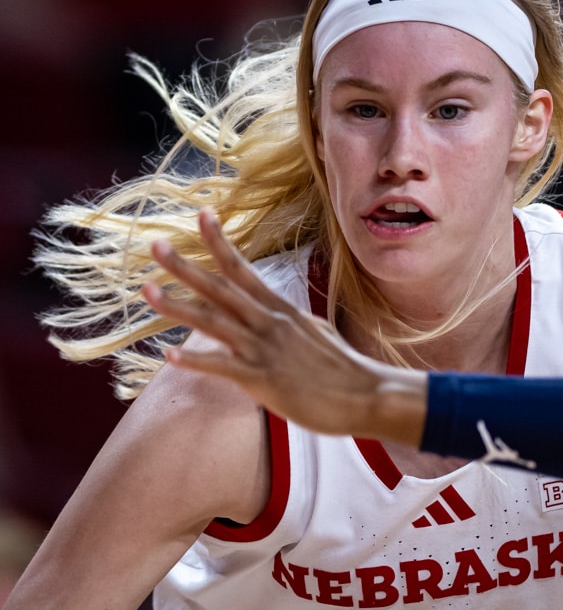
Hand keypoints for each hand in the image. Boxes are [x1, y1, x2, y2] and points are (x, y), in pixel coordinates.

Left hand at [142, 208, 426, 441]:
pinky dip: (196, 361)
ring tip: (147, 291)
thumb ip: (291, 324)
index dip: (219, 242)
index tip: (202, 214)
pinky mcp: (264, 381)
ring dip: (179, 306)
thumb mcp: (317, 334)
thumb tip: (279, 318)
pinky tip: (169, 356)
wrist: (368, 395)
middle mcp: (270, 323)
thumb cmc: (344, 369)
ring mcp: (266, 351)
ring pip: (214, 323)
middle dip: (185, 267)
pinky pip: (223, 368)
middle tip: (154, 245)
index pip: (243, 269)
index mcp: (281, 310)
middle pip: (221, 289)